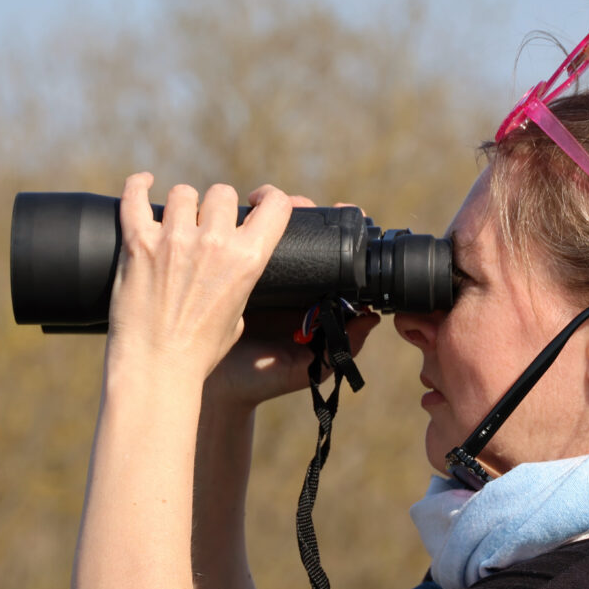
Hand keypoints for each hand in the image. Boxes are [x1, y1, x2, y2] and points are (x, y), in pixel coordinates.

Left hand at [107, 174, 291, 379]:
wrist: (157, 368)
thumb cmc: (199, 352)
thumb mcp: (238, 316)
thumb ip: (238, 282)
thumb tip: (231, 264)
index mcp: (248, 260)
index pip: (275, 206)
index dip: (268, 198)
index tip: (256, 201)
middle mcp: (214, 243)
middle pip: (222, 193)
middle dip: (216, 206)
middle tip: (206, 224)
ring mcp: (174, 240)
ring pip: (183, 193)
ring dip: (182, 205)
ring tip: (175, 221)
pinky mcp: (138, 242)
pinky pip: (135, 196)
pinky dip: (138, 186)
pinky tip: (143, 184)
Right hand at [203, 194, 380, 410]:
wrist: (216, 388)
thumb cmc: (264, 380)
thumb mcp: (309, 366)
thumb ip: (342, 346)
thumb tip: (371, 317)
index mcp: (309, 297)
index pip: (329, 256)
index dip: (338, 231)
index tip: (343, 210)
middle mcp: (286, 282)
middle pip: (299, 235)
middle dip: (303, 212)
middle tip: (300, 203)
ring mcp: (257, 275)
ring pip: (268, 233)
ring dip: (271, 212)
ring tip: (270, 201)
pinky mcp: (228, 275)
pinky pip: (237, 245)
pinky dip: (239, 226)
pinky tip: (240, 212)